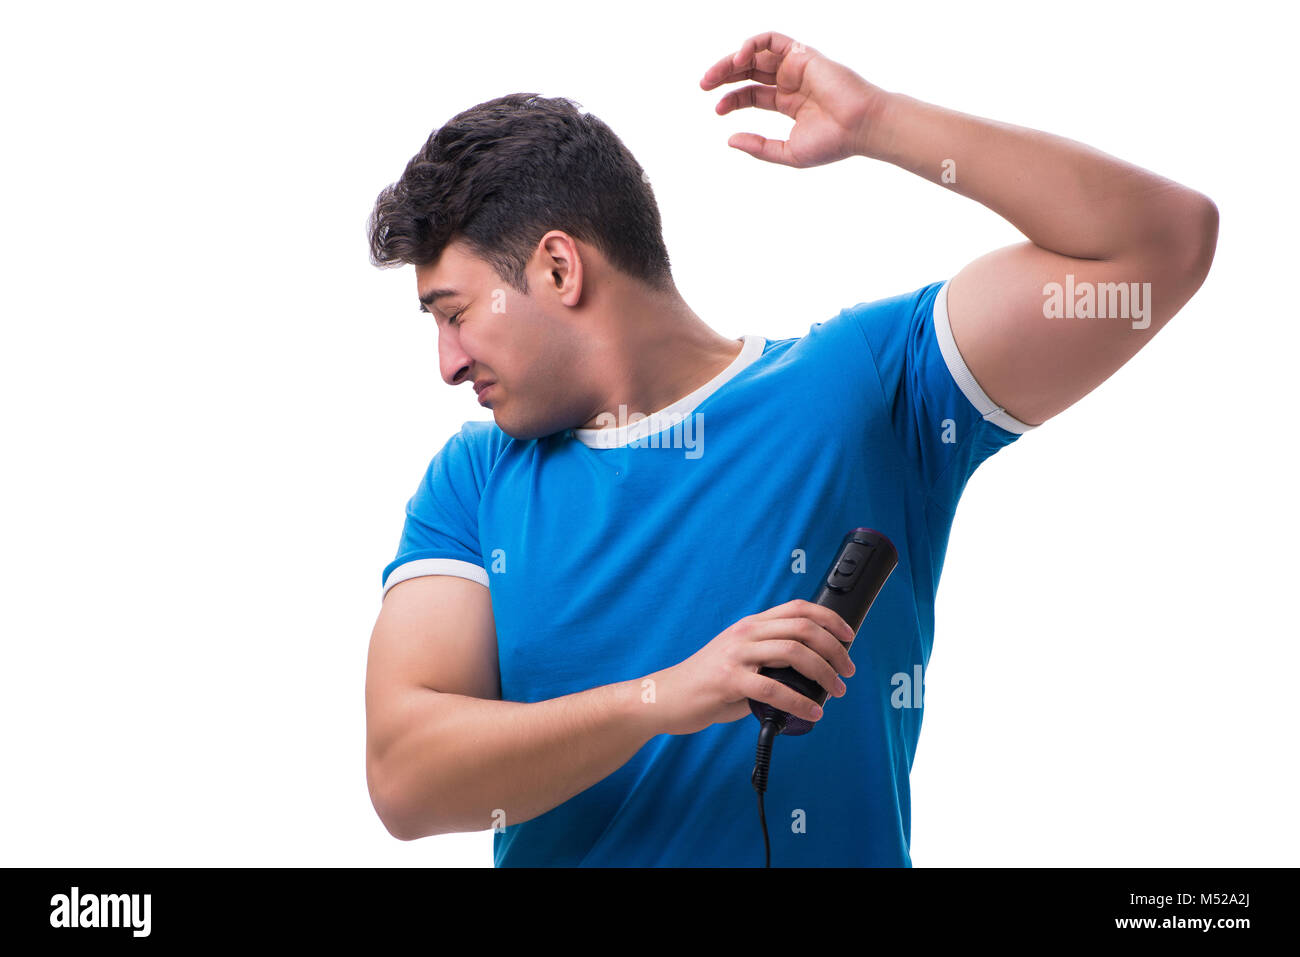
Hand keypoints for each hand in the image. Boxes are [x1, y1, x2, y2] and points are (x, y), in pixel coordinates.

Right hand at [647, 599, 856, 735]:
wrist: (666, 697)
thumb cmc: (708, 683)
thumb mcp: (740, 658)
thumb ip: (769, 659)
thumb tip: (810, 675)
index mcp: (751, 625)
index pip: (798, 608)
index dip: (829, 618)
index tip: (849, 636)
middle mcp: (745, 634)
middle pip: (802, 628)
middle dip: (834, 649)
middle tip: (848, 670)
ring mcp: (736, 655)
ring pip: (793, 653)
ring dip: (824, 673)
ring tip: (836, 690)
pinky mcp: (729, 681)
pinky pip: (774, 689)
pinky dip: (800, 702)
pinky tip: (812, 712)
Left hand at [699, 30, 889, 167]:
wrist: (860, 127)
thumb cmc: (832, 143)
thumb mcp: (787, 153)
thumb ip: (759, 147)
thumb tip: (730, 140)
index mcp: (788, 102)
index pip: (751, 94)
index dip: (731, 99)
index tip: (717, 110)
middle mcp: (791, 82)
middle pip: (749, 71)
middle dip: (724, 75)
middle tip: (703, 84)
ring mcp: (796, 67)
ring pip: (756, 54)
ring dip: (731, 60)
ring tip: (713, 75)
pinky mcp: (802, 54)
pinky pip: (771, 40)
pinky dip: (752, 44)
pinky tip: (739, 58)